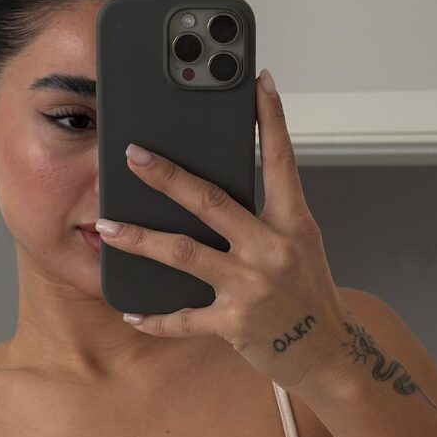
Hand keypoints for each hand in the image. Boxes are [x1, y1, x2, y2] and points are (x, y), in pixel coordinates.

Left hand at [96, 68, 354, 396]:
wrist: (329, 355)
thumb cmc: (308, 297)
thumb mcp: (299, 246)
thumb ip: (266, 217)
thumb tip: (218, 191)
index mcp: (293, 223)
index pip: (281, 160)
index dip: (270, 118)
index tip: (257, 81)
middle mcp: (272, 249)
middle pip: (211, 201)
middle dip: (167, 176)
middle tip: (133, 154)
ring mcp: (252, 286)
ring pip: (184, 254)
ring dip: (140, 240)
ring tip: (106, 228)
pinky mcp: (236, 323)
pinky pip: (184, 319)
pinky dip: (154, 317)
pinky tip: (131, 311)